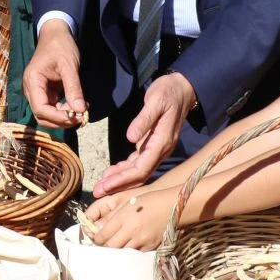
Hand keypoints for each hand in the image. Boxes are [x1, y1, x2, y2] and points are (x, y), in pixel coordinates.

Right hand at [24, 20, 87, 128]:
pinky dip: (65, 110)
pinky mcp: (45, 92)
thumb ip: (73, 88)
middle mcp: (31, 89)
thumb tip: (79, 110)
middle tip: (81, 117)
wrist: (56, 34)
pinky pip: (53, 107)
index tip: (75, 118)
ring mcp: (37, 92)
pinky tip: (78, 105)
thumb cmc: (61, 46)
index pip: (40, 108)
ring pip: (47, 114)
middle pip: (42, 115)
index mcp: (33, 81)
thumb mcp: (69, 66)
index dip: (57, 118)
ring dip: (64, 117)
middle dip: (61, 120)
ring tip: (81, 110)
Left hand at [89, 187, 175, 249]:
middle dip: (104, 247)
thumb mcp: (128, 203)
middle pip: (110, 246)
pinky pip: (135, 254)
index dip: (96, 239)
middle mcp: (132, 230)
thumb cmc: (149, 201)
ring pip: (122, 253)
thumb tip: (98, 229)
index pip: (103, 234)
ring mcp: (142, 240)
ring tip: (114, 247)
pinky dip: (129, 252)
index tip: (95, 238)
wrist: (174, 206)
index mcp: (124, 216)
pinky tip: (128, 248)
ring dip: (116, 251)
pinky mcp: (150, 247)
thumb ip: (113, 217)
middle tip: (102, 244)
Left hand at [91, 72, 196, 197]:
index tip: (105, 185)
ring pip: (138, 171)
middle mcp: (161, 149)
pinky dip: (125, 169)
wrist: (182, 88)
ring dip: (120, 179)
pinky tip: (113, 172)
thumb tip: (131, 138)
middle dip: (119, 185)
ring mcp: (158, 148)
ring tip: (102, 186)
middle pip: (139, 175)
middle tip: (98, 192)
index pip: (141, 168)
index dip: (123, 179)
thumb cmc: (169, 92)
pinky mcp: (153, 144)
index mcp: (162, 142)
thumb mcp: (155, 101)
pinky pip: (139, 162)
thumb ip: (143, 119)